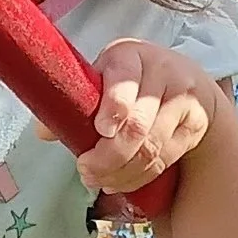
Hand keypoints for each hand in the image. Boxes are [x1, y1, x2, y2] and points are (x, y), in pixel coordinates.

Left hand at [65, 38, 226, 192]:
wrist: (188, 81)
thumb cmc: (131, 81)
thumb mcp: (103, 77)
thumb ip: (74, 101)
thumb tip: (43, 132)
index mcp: (129, 55)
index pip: (124, 80)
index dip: (114, 107)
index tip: (100, 131)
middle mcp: (162, 72)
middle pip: (138, 124)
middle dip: (109, 156)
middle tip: (86, 170)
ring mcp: (182, 99)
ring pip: (151, 147)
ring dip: (121, 172)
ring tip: (98, 180)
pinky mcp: (194, 125)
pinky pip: (164, 160)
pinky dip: (138, 177)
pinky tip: (119, 182)